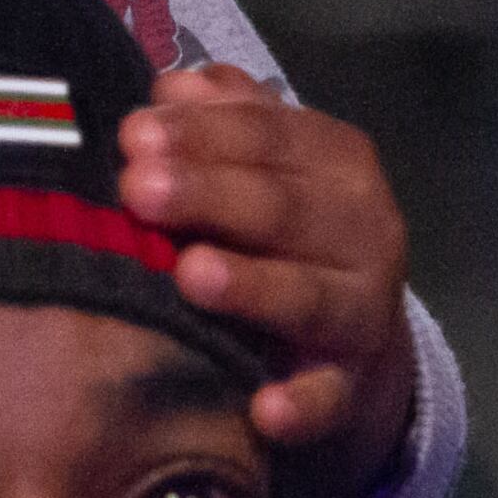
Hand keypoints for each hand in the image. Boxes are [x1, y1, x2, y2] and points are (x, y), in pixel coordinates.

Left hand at [117, 65, 412, 497]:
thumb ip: (221, 120)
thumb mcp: (262, 163)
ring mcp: (362, 311)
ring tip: (190, 274)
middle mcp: (364, 231)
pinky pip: (328, 397)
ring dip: (251, 287)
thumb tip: (173, 86)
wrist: (351, 333)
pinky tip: (265, 411)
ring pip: (308, 297)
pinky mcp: (352, 386)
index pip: (269, 136)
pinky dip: (302, 405)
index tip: (133, 135)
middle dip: (209, 196)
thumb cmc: (282, 229)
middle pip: (282, 208)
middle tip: (137, 190)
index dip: (202, 134)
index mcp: (338, 162)